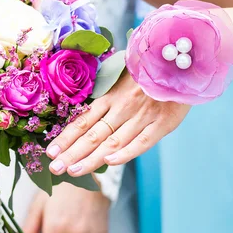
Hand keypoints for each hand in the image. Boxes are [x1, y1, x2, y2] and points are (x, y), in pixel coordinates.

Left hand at [46, 71, 190, 175]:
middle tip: (55, 168)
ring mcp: (141, 116)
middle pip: (92, 135)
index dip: (65, 137)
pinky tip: (109, 162)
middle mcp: (122, 107)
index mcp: (110, 97)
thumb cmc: (150, 73)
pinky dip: (125, 152)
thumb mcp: (123, 79)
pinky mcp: (162, 123)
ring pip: (112, 142)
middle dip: (71, 153)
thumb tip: (86, 115)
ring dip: (91, 158)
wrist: (183, 61)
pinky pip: (142, 141)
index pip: (82, 121)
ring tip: (72, 171)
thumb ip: (107, 98)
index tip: (49, 151)